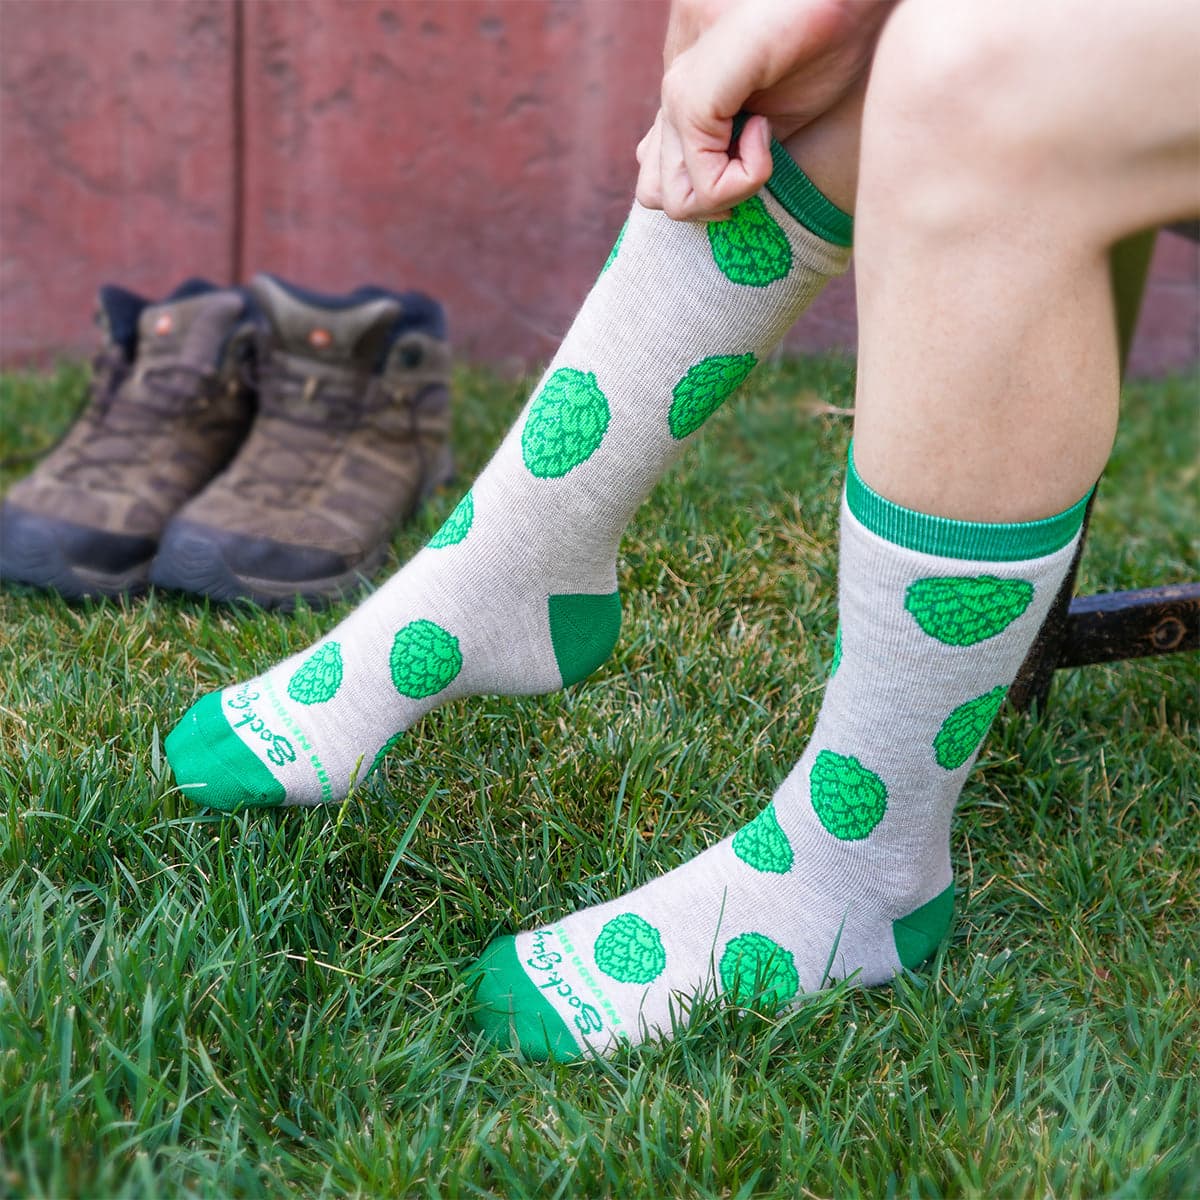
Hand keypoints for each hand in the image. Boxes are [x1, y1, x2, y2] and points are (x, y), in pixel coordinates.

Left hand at [637, 0, 892, 219]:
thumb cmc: (828, 41)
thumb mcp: (773, 107)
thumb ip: (731, 143)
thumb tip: (706, 195)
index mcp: (685, 77)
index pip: (654, 167)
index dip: (702, 189)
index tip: (755, 158)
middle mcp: (670, 74)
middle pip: (653, 190)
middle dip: (711, 200)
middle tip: (757, 161)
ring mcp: (675, 80)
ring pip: (667, 195)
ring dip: (727, 192)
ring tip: (761, 138)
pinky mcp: (690, 91)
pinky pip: (702, 177)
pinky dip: (746, 176)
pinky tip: (767, 126)